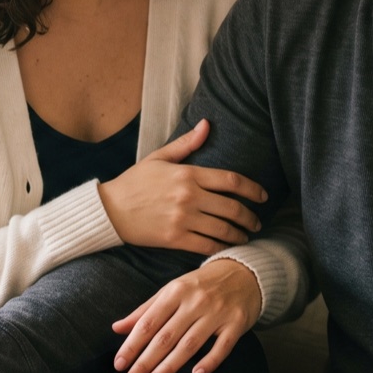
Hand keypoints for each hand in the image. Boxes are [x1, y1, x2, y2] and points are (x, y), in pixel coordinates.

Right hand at [98, 119, 267, 254]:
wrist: (110, 210)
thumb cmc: (134, 182)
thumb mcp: (159, 157)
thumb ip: (186, 143)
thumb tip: (206, 124)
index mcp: (188, 174)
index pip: (231, 181)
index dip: (253, 189)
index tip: (263, 196)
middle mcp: (189, 196)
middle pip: (232, 208)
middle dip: (250, 217)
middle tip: (257, 221)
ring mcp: (183, 219)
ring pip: (223, 230)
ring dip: (240, 235)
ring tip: (245, 236)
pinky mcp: (175, 239)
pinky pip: (207, 246)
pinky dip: (221, 248)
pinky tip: (227, 248)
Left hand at [112, 258, 261, 372]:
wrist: (244, 273)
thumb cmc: (201, 285)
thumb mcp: (172, 290)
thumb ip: (146, 310)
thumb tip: (117, 328)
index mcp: (175, 291)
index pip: (149, 322)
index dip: (132, 344)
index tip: (119, 364)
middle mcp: (195, 301)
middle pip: (166, 336)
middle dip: (146, 360)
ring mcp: (217, 312)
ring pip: (190, 343)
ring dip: (170, 365)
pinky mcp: (237, 322)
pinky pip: (222, 346)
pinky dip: (209, 361)